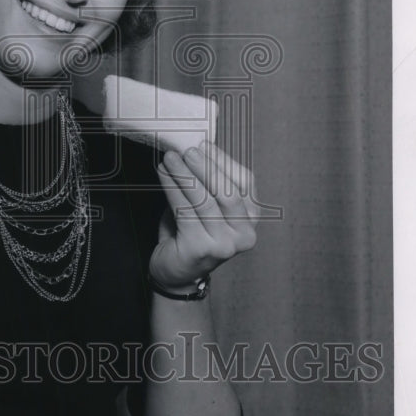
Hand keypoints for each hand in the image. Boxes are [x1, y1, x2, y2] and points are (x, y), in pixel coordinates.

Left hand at [149, 141, 258, 290]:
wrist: (177, 273)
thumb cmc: (191, 233)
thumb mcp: (206, 205)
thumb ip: (208, 181)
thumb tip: (196, 146)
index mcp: (252, 218)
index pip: (244, 182)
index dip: (223, 160)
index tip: (203, 143)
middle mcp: (245, 233)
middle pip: (227, 191)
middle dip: (205, 167)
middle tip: (186, 150)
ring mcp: (226, 244)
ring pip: (204, 200)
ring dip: (184, 175)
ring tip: (170, 158)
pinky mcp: (202, 249)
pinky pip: (185, 211)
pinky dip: (172, 188)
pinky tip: (163, 174)